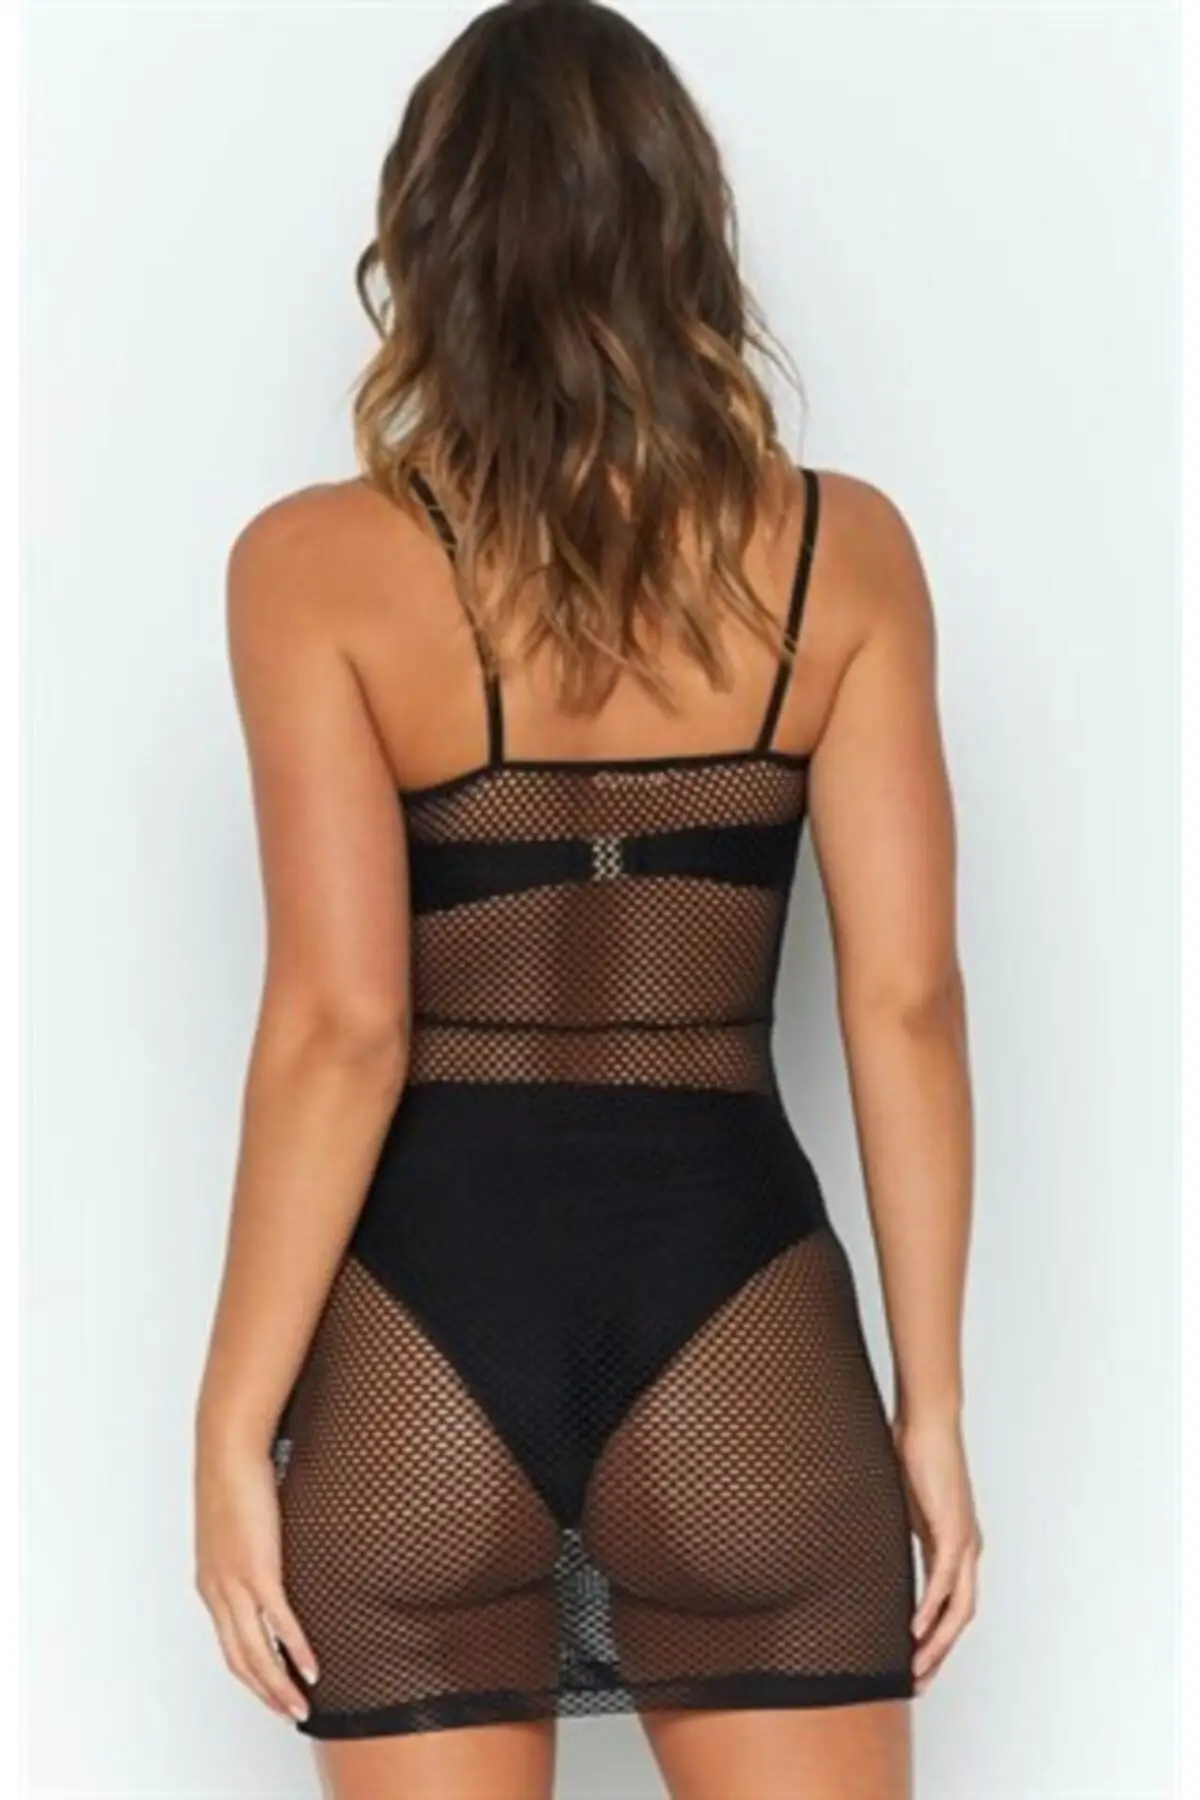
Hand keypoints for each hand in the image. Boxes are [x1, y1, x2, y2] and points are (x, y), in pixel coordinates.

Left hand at [194, 1439, 317, 1720]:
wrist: (227, 1454)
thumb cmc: (233, 1479)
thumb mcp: (236, 1527)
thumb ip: (249, 1550)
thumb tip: (269, 1552)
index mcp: (212, 1585)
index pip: (230, 1645)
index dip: (251, 1674)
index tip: (272, 1690)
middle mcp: (218, 1593)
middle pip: (241, 1660)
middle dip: (265, 1693)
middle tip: (288, 1712)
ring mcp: (236, 1585)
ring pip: (257, 1652)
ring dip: (279, 1685)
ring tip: (300, 1704)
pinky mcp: (257, 1570)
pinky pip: (279, 1622)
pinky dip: (295, 1649)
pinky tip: (310, 1667)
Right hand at [893, 1413, 982, 1693]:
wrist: (927, 1423)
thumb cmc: (912, 1452)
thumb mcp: (901, 1504)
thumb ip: (897, 1530)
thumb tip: (873, 1546)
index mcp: (953, 1545)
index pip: (950, 1603)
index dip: (936, 1636)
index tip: (916, 1660)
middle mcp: (966, 1549)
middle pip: (960, 1616)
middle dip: (940, 1652)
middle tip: (919, 1680)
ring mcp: (964, 1542)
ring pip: (959, 1608)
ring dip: (939, 1641)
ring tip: (918, 1666)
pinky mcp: (954, 1531)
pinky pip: (946, 1582)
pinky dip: (933, 1609)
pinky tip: (917, 1628)